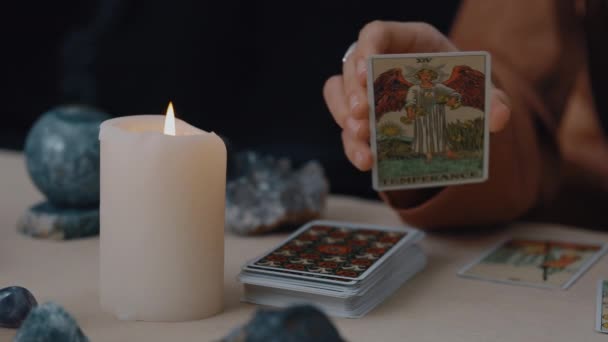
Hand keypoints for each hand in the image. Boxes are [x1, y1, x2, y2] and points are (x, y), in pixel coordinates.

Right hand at [323, 21, 511, 170]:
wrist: (455, 104)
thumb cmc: (462, 85)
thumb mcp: (479, 88)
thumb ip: (492, 99)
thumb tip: (499, 117)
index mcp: (406, 42)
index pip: (375, 33)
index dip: (367, 50)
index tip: (367, 73)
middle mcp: (380, 62)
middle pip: (351, 67)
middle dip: (352, 92)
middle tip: (362, 114)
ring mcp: (367, 89)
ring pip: (338, 94)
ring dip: (343, 117)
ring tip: (361, 138)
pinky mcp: (363, 116)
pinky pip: (346, 125)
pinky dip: (352, 144)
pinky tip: (366, 159)